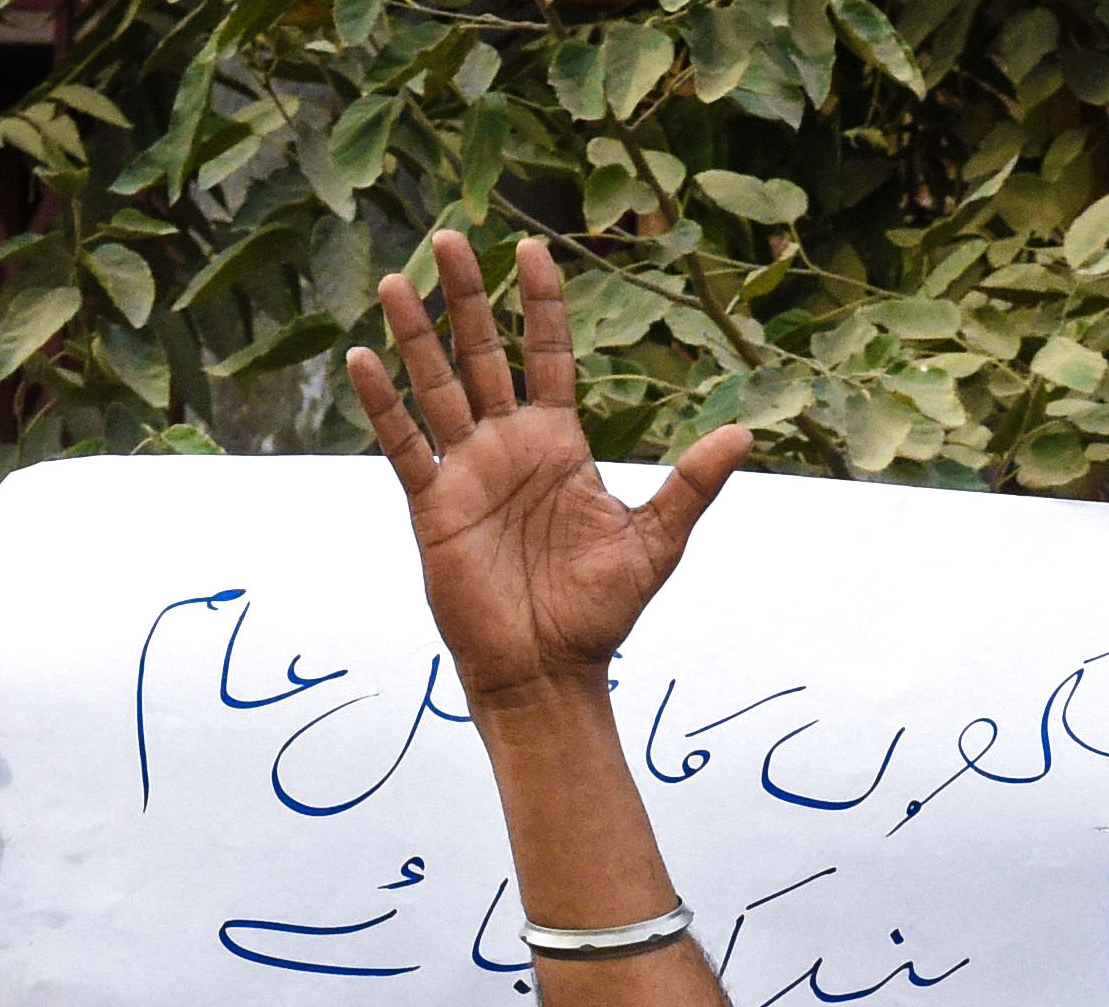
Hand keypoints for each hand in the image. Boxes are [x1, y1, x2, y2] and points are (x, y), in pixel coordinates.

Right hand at [345, 229, 750, 705]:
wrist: (548, 669)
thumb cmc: (599, 611)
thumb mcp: (656, 541)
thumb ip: (692, 484)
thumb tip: (746, 435)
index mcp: (560, 443)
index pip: (546, 354)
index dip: (540, 303)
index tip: (532, 249)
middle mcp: (509, 445)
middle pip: (483, 354)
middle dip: (467, 297)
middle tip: (448, 236)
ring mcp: (468, 471)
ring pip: (437, 386)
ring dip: (417, 335)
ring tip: (397, 281)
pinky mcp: (434, 505)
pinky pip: (404, 444)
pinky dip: (383, 403)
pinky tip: (362, 358)